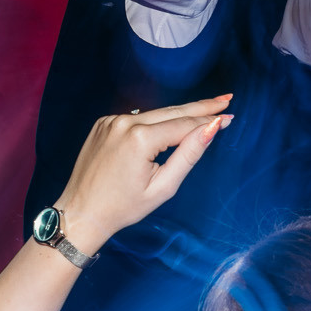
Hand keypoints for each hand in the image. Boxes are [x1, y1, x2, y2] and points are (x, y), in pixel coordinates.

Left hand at [53, 96, 230, 253]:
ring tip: (205, 109)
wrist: (82, 212)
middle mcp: (124, 122)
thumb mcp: (163, 186)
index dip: (208, 121)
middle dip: (200, 107)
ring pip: (154, 114)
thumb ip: (189, 154)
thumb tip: (212, 127)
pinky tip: (169, 123)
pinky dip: (153, 121)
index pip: (184, 125)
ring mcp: (111, 120)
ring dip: (178, 114)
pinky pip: (136, 118)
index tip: (229, 115)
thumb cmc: (124, 207)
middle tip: (225, 99)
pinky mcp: (103, 123)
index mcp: (140, 138)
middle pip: (171, 112)